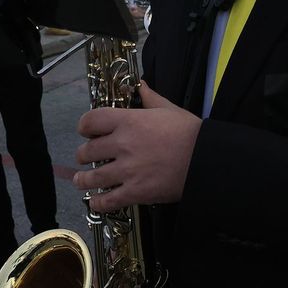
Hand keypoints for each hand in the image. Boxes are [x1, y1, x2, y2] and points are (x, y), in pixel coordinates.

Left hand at [72, 83, 200, 211]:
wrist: (206, 159)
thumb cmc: (189, 131)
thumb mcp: (169, 108)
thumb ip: (150, 97)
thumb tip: (140, 84)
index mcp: (128, 121)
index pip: (90, 121)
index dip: (84, 127)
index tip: (87, 132)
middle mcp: (122, 145)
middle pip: (87, 151)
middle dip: (83, 155)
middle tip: (85, 158)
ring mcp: (127, 171)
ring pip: (92, 178)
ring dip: (83, 180)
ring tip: (81, 181)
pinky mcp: (135, 192)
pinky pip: (108, 201)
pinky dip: (98, 203)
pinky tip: (95, 201)